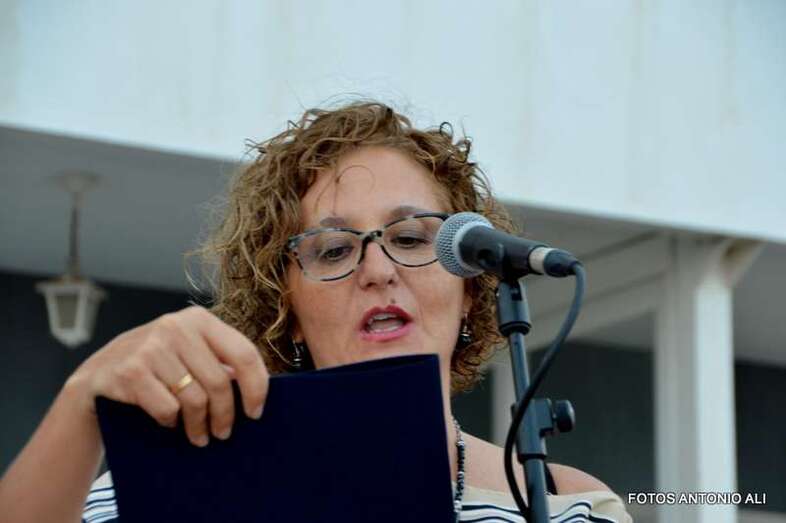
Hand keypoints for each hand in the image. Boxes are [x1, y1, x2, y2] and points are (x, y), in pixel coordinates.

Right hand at [66, 306, 268, 446]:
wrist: (98, 373)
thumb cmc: (157, 365)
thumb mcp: (188, 350)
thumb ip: (218, 360)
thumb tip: (257, 391)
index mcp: (199, 319)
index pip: (244, 353)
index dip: (256, 387)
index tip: (256, 412)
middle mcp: (176, 327)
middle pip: (219, 383)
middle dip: (225, 416)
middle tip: (223, 434)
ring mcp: (151, 347)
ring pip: (194, 400)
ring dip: (200, 426)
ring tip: (200, 437)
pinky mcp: (131, 371)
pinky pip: (167, 409)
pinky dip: (171, 422)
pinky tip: (169, 423)